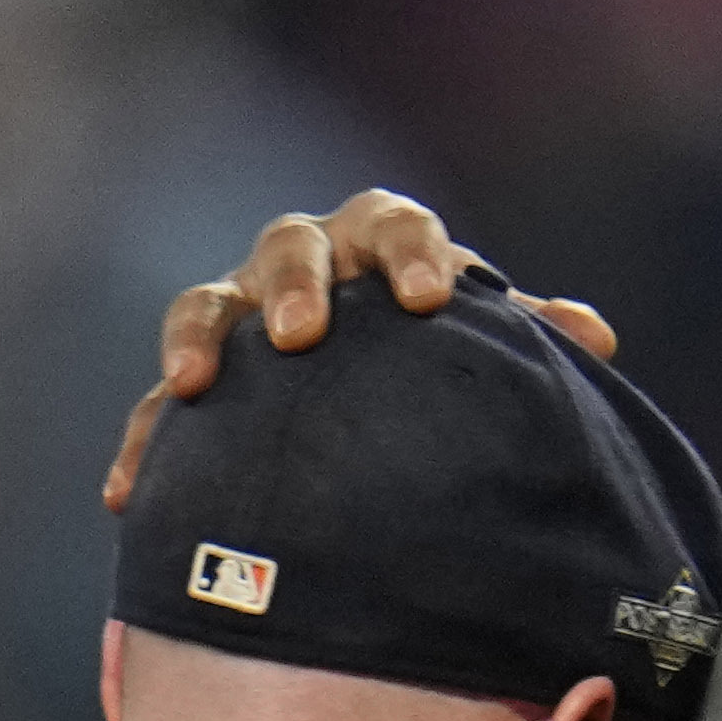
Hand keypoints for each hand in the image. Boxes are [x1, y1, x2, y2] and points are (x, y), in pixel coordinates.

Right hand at [103, 188, 622, 509]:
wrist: (375, 408)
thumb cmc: (439, 367)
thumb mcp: (482, 356)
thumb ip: (529, 341)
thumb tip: (593, 336)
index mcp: (381, 248)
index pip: (394, 226)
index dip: (411, 252)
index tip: (430, 299)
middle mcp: (304, 267)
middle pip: (289, 248)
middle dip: (293, 284)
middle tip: (302, 331)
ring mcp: (241, 320)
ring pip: (206, 306)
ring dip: (199, 340)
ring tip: (195, 387)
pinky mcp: (198, 384)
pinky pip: (158, 407)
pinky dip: (145, 443)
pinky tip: (128, 495)